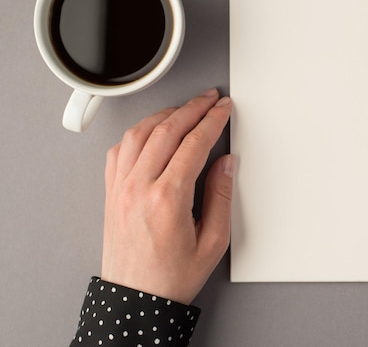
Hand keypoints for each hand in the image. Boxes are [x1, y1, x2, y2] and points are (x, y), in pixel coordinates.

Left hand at [101, 89, 232, 304]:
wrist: (136, 300)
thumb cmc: (171, 277)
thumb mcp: (213, 241)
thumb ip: (221, 196)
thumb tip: (225, 163)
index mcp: (167, 199)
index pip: (194, 144)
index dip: (213, 120)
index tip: (223, 109)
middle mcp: (139, 188)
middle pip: (167, 130)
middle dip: (193, 108)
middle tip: (209, 99)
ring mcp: (120, 188)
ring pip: (140, 133)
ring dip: (165, 114)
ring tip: (185, 108)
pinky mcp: (111, 193)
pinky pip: (120, 149)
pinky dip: (138, 132)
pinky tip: (152, 130)